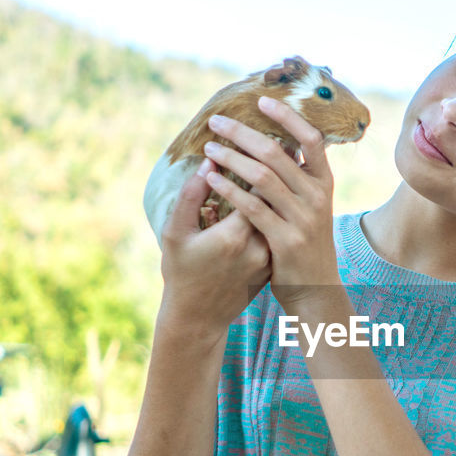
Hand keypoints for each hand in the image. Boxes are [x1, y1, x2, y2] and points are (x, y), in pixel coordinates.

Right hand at [158, 157, 271, 334]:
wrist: (197, 318)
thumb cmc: (180, 273)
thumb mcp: (175, 233)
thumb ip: (190, 197)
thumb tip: (209, 163)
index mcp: (234, 235)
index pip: (258, 187)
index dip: (259, 160)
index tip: (260, 136)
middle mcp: (258, 246)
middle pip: (275, 199)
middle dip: (275, 170)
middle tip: (278, 141)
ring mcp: (267, 258)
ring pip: (280, 215)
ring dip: (279, 190)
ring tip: (277, 165)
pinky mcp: (270, 266)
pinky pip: (276, 231)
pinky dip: (276, 212)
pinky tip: (270, 197)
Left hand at [201, 97, 340, 313]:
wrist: (316, 290)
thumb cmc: (306, 243)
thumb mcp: (311, 208)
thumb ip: (299, 180)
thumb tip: (282, 145)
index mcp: (324, 183)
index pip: (311, 139)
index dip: (287, 117)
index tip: (261, 101)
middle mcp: (317, 197)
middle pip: (278, 153)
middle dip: (243, 133)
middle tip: (216, 121)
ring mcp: (303, 219)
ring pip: (262, 177)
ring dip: (231, 158)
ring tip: (208, 148)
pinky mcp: (285, 240)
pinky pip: (252, 208)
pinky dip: (229, 190)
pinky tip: (211, 179)